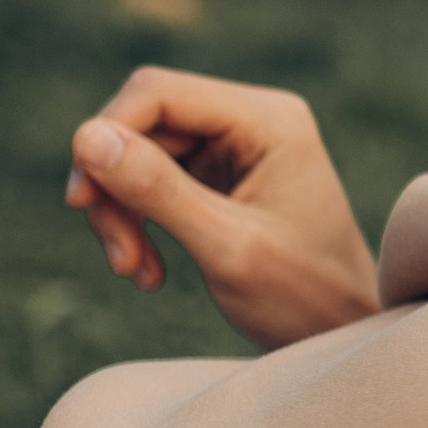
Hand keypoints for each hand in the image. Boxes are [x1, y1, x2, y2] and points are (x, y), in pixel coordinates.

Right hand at [64, 70, 382, 352]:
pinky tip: (150, 272)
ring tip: (136, 272)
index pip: (158, 94)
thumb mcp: (226, 247)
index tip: (83, 200)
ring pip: (139, 157)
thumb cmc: (304, 297)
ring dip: (122, 214)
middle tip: (119, 257)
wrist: (344, 334)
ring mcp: (236, 147)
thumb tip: (86, 136)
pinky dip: (139, 224)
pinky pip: (154, 182)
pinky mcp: (221, 177)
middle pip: (142, 125)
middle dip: (116, 189)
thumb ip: (157, 190)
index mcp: (269, 120)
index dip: (107, 136)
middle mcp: (254, 119)